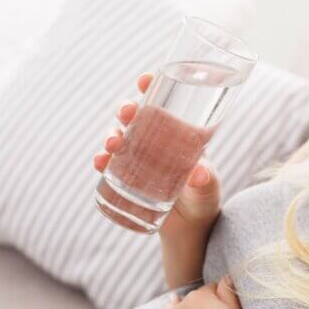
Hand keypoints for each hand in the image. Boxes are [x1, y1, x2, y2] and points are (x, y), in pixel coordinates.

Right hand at [93, 72, 221, 237]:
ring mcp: (139, 158)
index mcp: (178, 133)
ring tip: (112, 144)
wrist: (189, 229)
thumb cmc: (204, 200)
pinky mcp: (127, 177)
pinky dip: (102, 160)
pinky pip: (109, 164)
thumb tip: (199, 174)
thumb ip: (206, 180)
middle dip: (127, 109)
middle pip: (137, 116)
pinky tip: (99, 162)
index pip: (164, 103)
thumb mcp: (208, 189)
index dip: (152, 87)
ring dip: (111, 135)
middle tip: (127, 113)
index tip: (145, 79)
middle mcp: (156, 141)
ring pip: (120, 136)